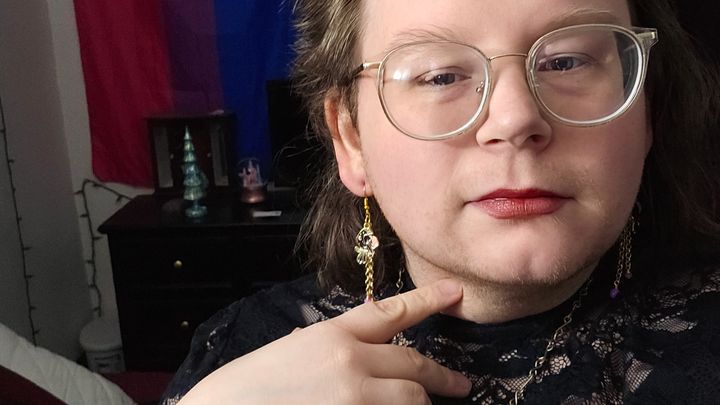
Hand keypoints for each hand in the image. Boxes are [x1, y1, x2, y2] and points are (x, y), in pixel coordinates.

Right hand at [178, 279, 470, 403]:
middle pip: (413, 365)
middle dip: (442, 377)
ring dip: (419, 404)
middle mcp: (350, 362)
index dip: (427, 301)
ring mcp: (355, 399)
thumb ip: (328, 346)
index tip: (455, 293)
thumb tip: (358, 350)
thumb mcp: (289, 352)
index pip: (391, 312)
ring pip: (412, 399)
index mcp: (331, 335)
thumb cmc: (245, 387)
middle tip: (460, 385)